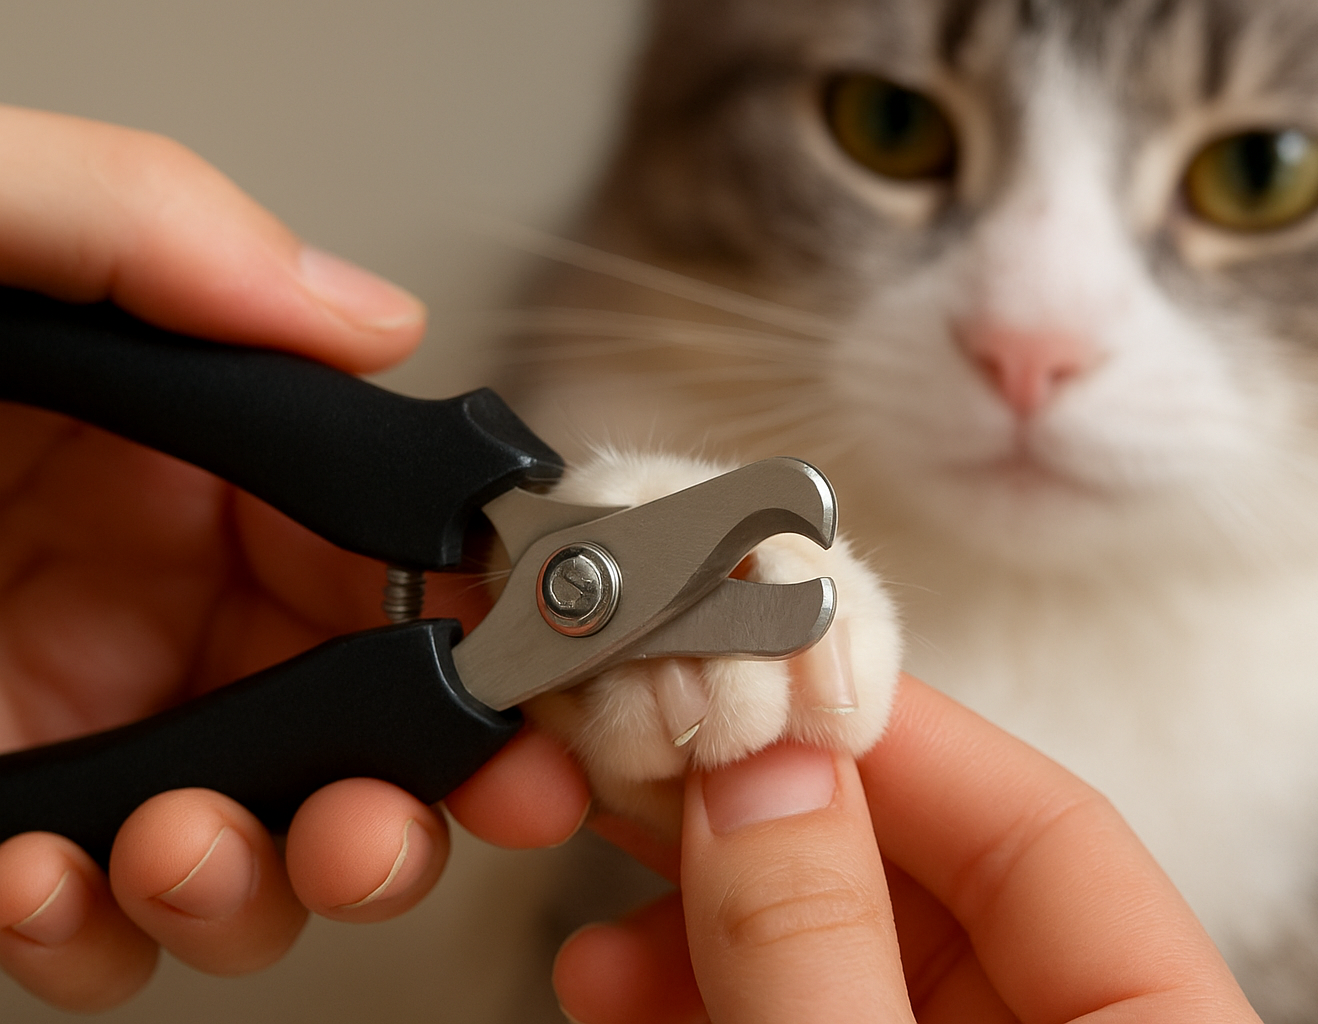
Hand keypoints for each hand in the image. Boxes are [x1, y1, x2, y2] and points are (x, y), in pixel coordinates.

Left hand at [0, 106, 590, 1010]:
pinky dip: (91, 932)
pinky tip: (49, 880)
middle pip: (351, 726)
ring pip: (246, 844)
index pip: (384, 551)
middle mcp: (146, 590)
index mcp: (177, 448)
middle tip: (395, 824)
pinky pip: (84, 916)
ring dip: (249, 884)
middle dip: (396, 803)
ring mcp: (70, 716)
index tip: (524, 698)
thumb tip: (369, 317)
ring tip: (192, 850)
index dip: (474, 636)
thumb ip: (159, 232)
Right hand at [554, 674, 1260, 1023]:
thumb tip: (760, 772)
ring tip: (596, 857)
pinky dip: (696, 992)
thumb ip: (821, 952)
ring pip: (840, 951)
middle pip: (925, 879)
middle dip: (767, 805)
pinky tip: (609, 969)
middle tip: (647, 736)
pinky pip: (794, 1019)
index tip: (756, 665)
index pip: (1045, 834)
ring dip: (706, 899)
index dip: (891, 733)